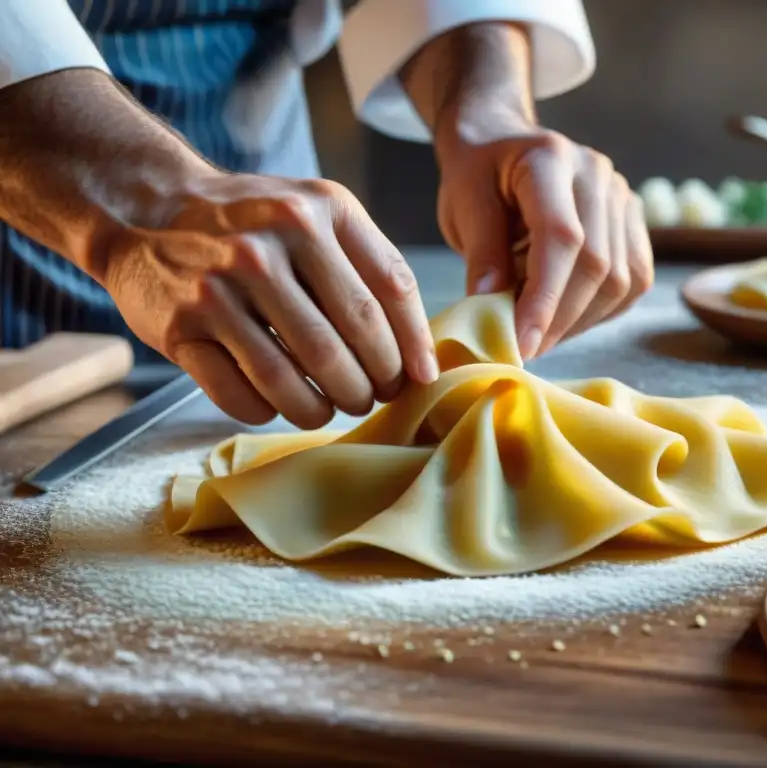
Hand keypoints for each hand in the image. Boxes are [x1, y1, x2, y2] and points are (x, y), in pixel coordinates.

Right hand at [101, 171, 438, 428]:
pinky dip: (267, 411)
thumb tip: (419, 355)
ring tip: (330, 408)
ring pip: (294, 376)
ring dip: (323, 407)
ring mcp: (220, 286)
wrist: (148, 208)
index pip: (390, 290)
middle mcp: (270, 244)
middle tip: (372, 398)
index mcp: (320, 211)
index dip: (412, 346)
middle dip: (370, 385)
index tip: (419, 379)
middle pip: (345, 342)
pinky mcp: (181, 326)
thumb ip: (371, 266)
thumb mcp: (319, 213)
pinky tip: (277, 405)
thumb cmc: (255, 223)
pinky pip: (240, 394)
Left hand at [435, 111, 653, 359]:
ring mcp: (622, 197)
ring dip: (580, 320)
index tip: (522, 343)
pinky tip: (566, 317)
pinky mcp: (634, 222)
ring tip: (541, 333)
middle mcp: (597, 174)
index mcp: (551, 160)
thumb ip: (481, 253)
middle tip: (524, 349)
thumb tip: (490, 305)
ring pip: (620, 280)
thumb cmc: (479, 175)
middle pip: (596, 264)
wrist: (503, 143)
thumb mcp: (463, 205)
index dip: (544, 298)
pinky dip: (600, 310)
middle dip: (560, 319)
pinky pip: (633, 281)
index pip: (562, 238)